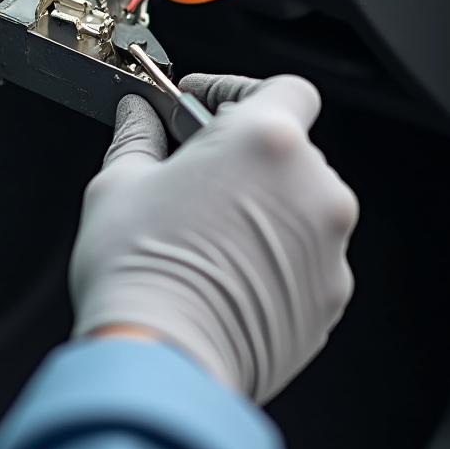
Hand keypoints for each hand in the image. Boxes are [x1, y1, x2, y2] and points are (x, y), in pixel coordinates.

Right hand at [70, 74, 357, 404]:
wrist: (163, 361)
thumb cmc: (140, 270)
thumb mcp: (120, 182)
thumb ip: (138, 135)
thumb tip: (137, 115)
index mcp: (266, 142)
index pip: (282, 87)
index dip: (239, 89)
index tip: (204, 102)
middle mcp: (312, 187)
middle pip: (290, 149)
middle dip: (244, 153)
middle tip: (195, 169)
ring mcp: (328, 246)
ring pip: (299, 205)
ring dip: (261, 205)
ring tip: (205, 230)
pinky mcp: (329, 297)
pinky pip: (306, 256)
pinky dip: (274, 254)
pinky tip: (225, 271)